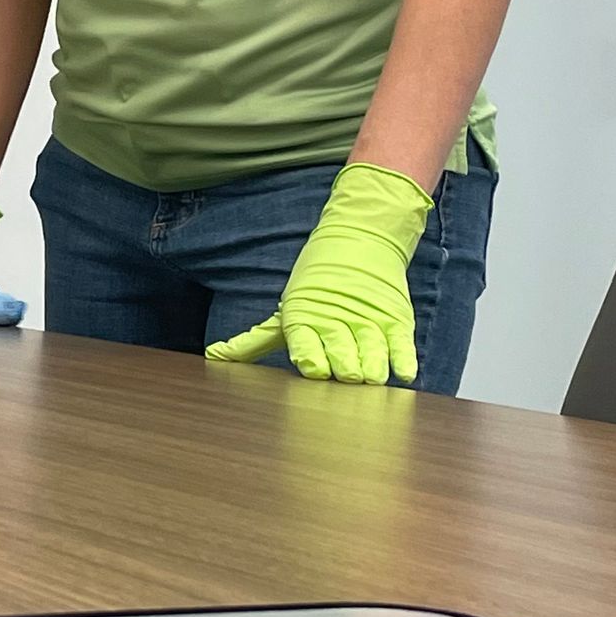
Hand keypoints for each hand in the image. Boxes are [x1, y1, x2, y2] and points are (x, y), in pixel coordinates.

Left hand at [206, 163, 431, 384]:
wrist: (360, 239)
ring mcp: (367, 319)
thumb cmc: (316, 285)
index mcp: (304, 317)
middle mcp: (336, 319)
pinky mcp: (396, 319)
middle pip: (341, 349)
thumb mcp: (285, 312)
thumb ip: (254, 341)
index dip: (310, 355)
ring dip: (372, 364)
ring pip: (371, 347)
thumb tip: (213, 356)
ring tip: (371, 377)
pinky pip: (401, 342)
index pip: (305, 340)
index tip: (315, 370)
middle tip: (348, 376)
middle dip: (344, 365)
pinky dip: (402, 357)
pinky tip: (402, 371)